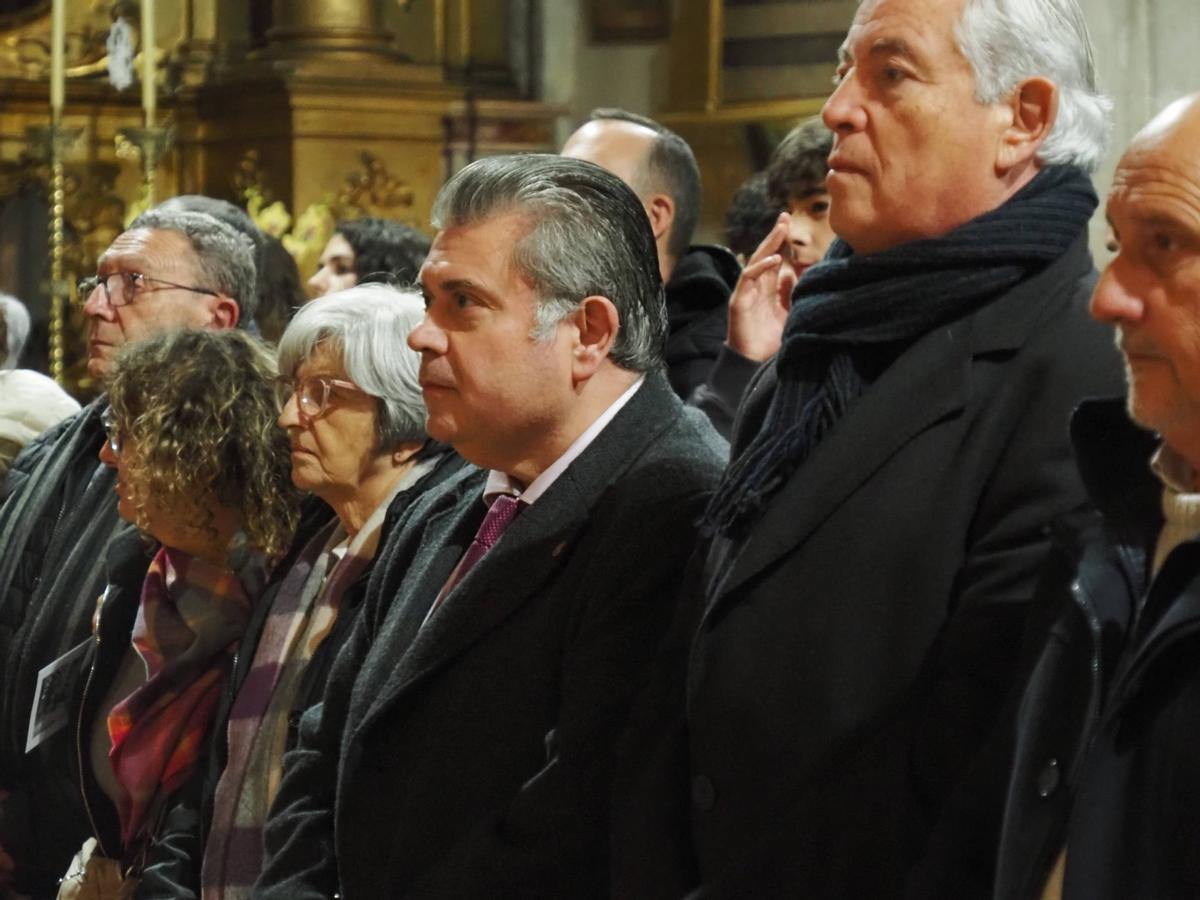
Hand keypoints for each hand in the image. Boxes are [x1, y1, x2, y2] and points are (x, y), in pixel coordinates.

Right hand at [726, 213, 797, 361]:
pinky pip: (748, 279)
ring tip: (781, 229)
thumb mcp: (787, 313)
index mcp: (767, 289)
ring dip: (768, 245)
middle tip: (785, 216)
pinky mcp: (739, 301)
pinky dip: (760, 268)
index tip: (791, 224)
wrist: (753, 363)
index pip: (774, 259)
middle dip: (774, 235)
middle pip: (764, 255)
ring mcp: (746, 292)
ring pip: (756, 262)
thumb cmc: (769, 340)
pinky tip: (774, 259)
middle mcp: (755, 287)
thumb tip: (793, 272)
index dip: (781, 243)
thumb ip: (790, 293)